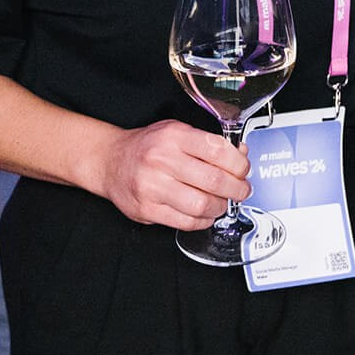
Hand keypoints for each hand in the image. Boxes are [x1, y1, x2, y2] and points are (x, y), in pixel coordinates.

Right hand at [94, 119, 251, 229]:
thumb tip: (240, 155)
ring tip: (222, 202)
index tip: (243, 169)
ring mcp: (153, 187)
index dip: (238, 163)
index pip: (217, 150)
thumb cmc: (147, 146)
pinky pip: (186, 222)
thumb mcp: (177, 132)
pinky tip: (205, 213)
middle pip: (213, 180)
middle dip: (236, 189)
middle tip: (241, 190)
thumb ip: (208, 143)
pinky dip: (203, 221)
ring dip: (220, 207)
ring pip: (201, 205)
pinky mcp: (148, 210)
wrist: (111, 161)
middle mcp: (162, 160)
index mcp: (174, 137)